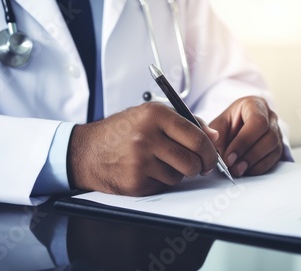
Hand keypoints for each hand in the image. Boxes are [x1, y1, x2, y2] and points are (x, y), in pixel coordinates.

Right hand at [67, 102, 218, 195]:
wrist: (87, 151)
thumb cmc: (121, 131)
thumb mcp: (149, 115)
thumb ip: (184, 123)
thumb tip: (212, 136)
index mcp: (154, 115)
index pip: (196, 137)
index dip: (209, 151)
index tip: (211, 156)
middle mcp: (147, 136)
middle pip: (192, 161)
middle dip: (198, 166)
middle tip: (197, 165)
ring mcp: (140, 161)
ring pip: (179, 176)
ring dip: (176, 173)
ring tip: (160, 162)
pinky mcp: (136, 182)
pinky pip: (163, 186)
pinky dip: (160, 180)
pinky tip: (147, 170)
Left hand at [209, 96, 283, 176]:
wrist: (235, 127)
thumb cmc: (228, 123)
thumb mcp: (218, 125)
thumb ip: (217, 137)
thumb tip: (220, 154)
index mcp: (254, 105)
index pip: (257, 121)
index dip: (244, 141)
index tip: (229, 157)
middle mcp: (270, 116)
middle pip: (269, 136)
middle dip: (250, 155)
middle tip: (234, 168)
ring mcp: (277, 131)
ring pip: (274, 148)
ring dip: (255, 162)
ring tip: (238, 171)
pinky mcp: (278, 146)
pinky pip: (274, 158)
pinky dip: (260, 167)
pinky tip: (247, 171)